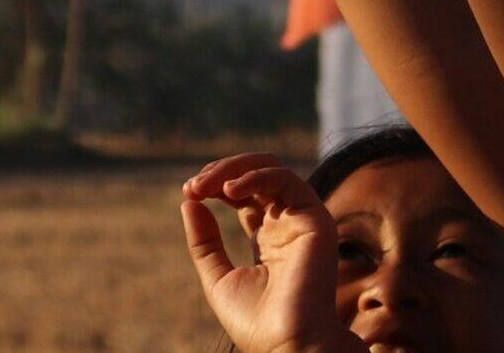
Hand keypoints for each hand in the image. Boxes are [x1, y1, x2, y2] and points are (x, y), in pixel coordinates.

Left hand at [180, 152, 362, 352]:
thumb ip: (204, 242)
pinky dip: (253, 177)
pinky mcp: (314, 218)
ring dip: (233, 169)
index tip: (188, 193)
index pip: (243, 194)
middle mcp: (286, 223)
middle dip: (220, 173)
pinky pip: (284, 180)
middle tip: (193, 187)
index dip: (215, 185)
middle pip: (255, 175)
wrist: (287, 345)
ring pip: (270, 168)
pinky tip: (228, 190)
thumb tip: (189, 202)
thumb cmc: (257, 323)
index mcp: (268, 237)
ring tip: (204, 185)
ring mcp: (301, 219)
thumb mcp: (218, 278)